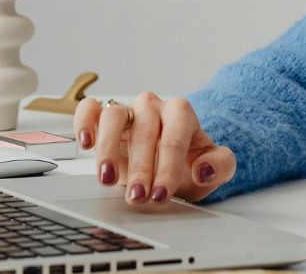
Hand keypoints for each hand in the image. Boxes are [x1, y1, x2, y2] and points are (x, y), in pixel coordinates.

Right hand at [73, 92, 235, 204]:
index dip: (168, 166)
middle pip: (144, 130)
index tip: (161, 193)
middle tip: (138, 197)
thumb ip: (221, 166)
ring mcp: (127, 110)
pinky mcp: (103, 116)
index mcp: (181, 113)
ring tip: (107, 179)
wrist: (169, 163)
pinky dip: (84, 122)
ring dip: (108, 148)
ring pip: (114, 116)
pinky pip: (89, 108)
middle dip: (141, 168)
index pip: (174, 136)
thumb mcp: (214, 169)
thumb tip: (204, 169)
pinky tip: (86, 143)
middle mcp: (153, 107)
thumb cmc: (189, 164)